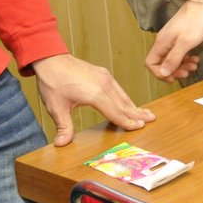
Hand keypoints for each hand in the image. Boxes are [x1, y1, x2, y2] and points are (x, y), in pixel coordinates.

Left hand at [33, 54, 154, 147]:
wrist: (51, 59)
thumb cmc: (53, 82)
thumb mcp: (56, 108)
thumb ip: (64, 126)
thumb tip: (61, 144)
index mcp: (95, 95)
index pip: (116, 113)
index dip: (128, 122)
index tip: (139, 128)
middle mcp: (104, 85)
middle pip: (124, 104)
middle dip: (138, 113)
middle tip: (152, 120)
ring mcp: (105, 78)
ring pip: (123, 95)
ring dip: (134, 105)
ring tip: (145, 113)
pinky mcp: (103, 73)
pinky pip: (118, 89)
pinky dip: (125, 98)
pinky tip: (128, 102)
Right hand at [144, 0, 202, 82]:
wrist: (202, 4)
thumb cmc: (195, 22)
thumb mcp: (186, 43)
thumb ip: (173, 58)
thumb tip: (163, 73)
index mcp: (162, 43)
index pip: (151, 63)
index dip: (160, 73)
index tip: (173, 77)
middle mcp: (164, 42)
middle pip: (162, 62)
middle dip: (174, 70)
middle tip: (187, 72)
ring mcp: (171, 39)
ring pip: (172, 58)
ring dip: (182, 65)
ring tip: (194, 65)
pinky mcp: (179, 37)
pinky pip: (179, 52)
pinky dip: (186, 58)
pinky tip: (195, 58)